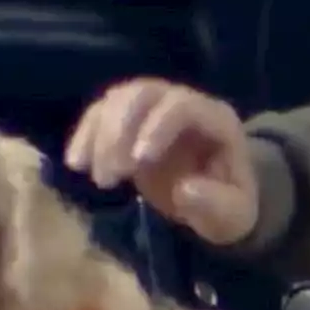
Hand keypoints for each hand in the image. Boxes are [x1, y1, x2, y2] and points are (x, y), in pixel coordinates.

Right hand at [64, 78, 257, 245]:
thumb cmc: (228, 205)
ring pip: (118, 99)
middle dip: (118, 131)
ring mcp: (154, 108)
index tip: (136, 164)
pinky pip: (102, 113)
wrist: (218, 199)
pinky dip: (85, 135)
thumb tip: (184, 189)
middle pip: (143, 93)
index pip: (181, 105)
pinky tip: (77, 164)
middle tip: (109, 179)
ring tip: (98, 179)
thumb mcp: (233, 216)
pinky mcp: (131, 121)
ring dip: (98, 135)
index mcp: (214, 118)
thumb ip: (216, 205)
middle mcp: (183, 102)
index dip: (154, 127)